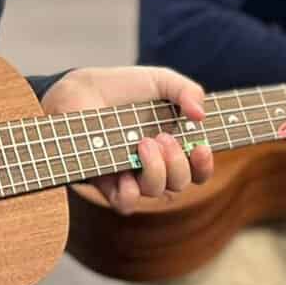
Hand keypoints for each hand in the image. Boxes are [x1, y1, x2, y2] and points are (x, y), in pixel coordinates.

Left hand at [41, 66, 214, 214]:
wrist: (81, 90)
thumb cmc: (121, 87)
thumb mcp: (159, 80)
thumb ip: (186, 91)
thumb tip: (201, 115)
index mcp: (171, 145)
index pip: (197, 169)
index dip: (204, 165)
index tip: (201, 147)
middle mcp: (154, 164)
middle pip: (180, 183)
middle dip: (178, 163)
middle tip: (163, 137)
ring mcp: (130, 174)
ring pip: (156, 192)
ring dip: (157, 171)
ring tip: (143, 143)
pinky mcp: (105, 182)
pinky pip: (125, 203)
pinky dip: (130, 193)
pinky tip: (126, 173)